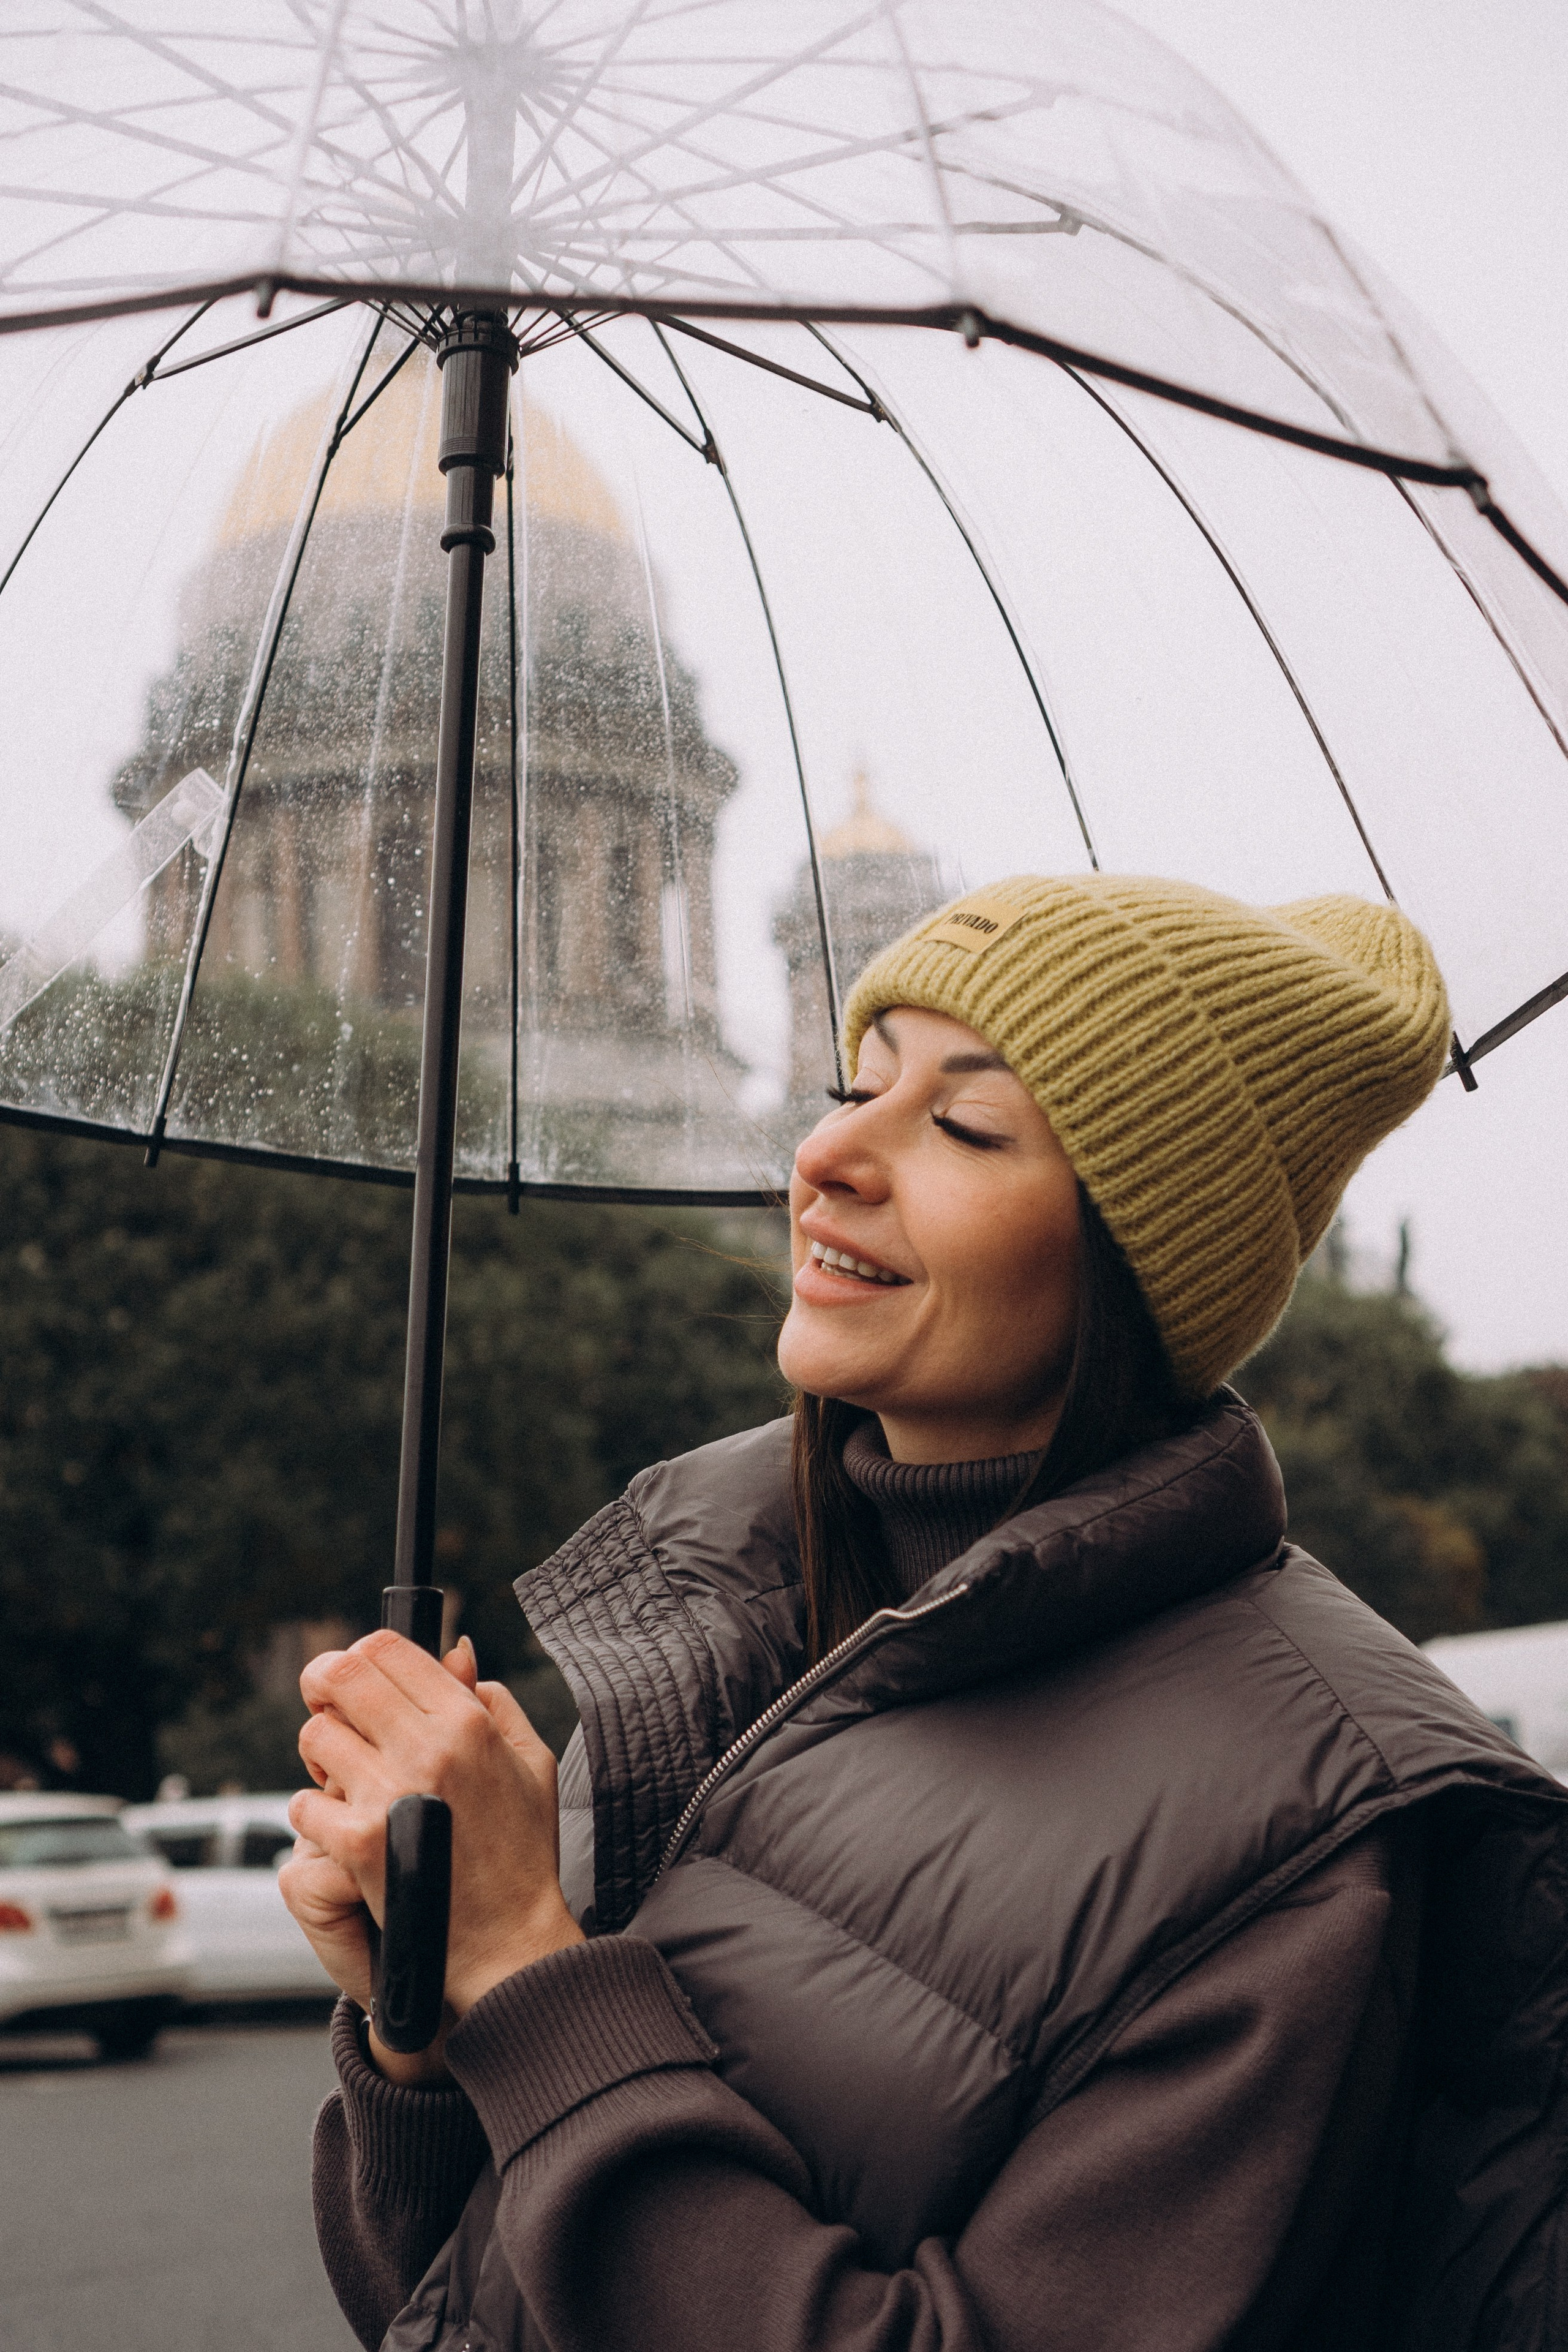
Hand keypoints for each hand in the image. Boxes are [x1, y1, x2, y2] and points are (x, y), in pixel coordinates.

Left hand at [282, 1632, 581, 2079]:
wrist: (509, 1945)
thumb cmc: (522, 1853)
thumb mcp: (530, 1763)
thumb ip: (493, 1700)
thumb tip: (455, 1655)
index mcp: (468, 1721)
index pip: (387, 1648)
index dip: (359, 1654)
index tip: (353, 1679)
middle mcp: (428, 1748)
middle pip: (340, 1675)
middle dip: (322, 1687)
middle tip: (328, 1709)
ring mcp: (391, 1795)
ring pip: (315, 1736)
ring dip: (320, 1756)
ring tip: (339, 1779)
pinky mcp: (360, 1845)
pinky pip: (302, 1805)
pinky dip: (311, 1817)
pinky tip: (338, 1832)